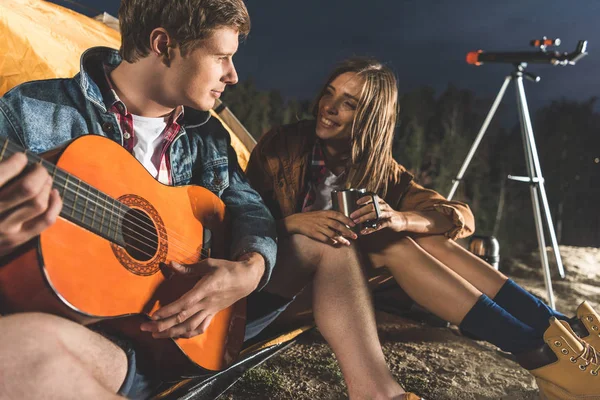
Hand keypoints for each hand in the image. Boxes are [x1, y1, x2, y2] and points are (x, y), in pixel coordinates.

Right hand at [0, 153, 61, 255]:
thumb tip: (18, 160)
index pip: (3, 173)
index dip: (18, 160)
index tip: (20, 158)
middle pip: (29, 188)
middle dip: (39, 173)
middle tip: (37, 169)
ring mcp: (6, 229)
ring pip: (40, 203)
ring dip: (47, 187)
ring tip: (45, 180)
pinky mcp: (17, 240)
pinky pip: (47, 220)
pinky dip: (55, 204)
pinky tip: (53, 194)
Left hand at [140, 255, 262, 338]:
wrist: (245, 279)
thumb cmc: (226, 269)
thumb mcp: (208, 264)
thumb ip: (189, 268)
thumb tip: (171, 265)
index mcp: (204, 289)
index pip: (184, 303)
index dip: (168, 311)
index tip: (153, 315)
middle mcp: (206, 303)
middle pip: (183, 318)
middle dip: (163, 325)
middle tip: (146, 328)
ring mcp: (209, 311)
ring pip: (190, 327)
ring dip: (172, 333)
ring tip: (156, 335)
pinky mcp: (212, 315)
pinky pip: (200, 328)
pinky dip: (187, 334)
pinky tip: (176, 336)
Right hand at [283, 211, 356, 245]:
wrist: (296, 221)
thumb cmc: (309, 217)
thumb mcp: (320, 213)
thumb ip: (329, 216)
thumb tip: (341, 221)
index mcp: (324, 213)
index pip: (338, 215)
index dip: (347, 220)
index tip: (353, 224)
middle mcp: (322, 219)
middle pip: (338, 226)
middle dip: (347, 232)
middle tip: (355, 236)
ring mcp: (318, 227)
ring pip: (333, 234)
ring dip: (341, 239)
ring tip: (348, 243)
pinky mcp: (314, 234)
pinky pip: (325, 239)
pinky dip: (331, 242)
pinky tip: (336, 243)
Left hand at [350, 195, 406, 234]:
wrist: (401, 220)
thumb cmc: (387, 214)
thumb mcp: (381, 207)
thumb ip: (372, 207)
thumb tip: (357, 209)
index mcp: (381, 202)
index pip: (372, 197)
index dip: (364, 199)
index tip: (357, 202)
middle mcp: (384, 206)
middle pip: (371, 207)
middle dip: (360, 211)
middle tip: (352, 215)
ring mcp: (387, 214)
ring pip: (375, 215)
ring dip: (364, 218)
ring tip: (356, 221)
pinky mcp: (389, 222)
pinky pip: (379, 226)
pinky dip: (370, 229)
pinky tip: (364, 231)